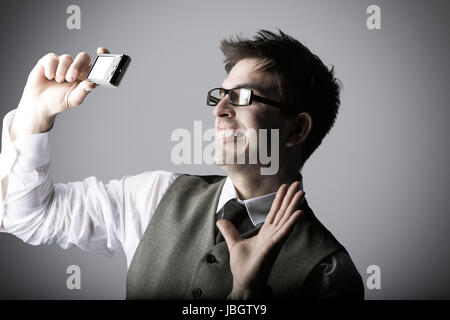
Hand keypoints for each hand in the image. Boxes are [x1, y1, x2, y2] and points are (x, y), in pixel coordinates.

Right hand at [17, 47, 109, 117]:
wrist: (39, 102)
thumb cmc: (59, 101)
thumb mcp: (73, 99)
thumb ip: (83, 91)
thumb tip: (92, 84)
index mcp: (86, 77)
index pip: (97, 64)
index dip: (102, 55)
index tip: (101, 51)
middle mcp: (76, 68)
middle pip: (83, 57)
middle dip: (77, 66)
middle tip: (70, 78)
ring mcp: (63, 63)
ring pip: (67, 57)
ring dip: (62, 71)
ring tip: (58, 81)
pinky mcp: (49, 60)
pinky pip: (53, 58)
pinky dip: (51, 68)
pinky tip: (49, 77)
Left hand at [216, 181, 303, 298]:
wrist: (244, 282)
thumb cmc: (243, 267)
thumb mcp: (234, 244)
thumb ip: (229, 231)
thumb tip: (220, 221)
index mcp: (266, 233)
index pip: (274, 212)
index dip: (280, 199)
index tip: (285, 186)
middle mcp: (273, 235)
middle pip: (283, 212)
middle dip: (290, 197)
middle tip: (297, 182)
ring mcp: (275, 240)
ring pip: (286, 219)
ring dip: (294, 205)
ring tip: (301, 191)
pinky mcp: (273, 247)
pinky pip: (284, 232)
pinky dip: (292, 222)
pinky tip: (299, 212)